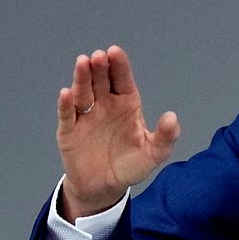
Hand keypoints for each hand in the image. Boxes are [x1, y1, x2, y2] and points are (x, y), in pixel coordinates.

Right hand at [56, 46, 180, 218]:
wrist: (104, 187)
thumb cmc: (130, 166)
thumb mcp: (153, 154)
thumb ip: (165, 137)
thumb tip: (172, 117)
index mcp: (126, 105)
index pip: (122, 81)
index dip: (119, 66)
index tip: (115, 51)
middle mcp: (105, 105)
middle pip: (101, 82)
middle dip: (99, 68)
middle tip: (98, 56)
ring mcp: (86, 117)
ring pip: (83, 93)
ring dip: (82, 78)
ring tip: (82, 63)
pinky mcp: (69, 131)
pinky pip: (67, 115)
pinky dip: (66, 104)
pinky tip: (66, 93)